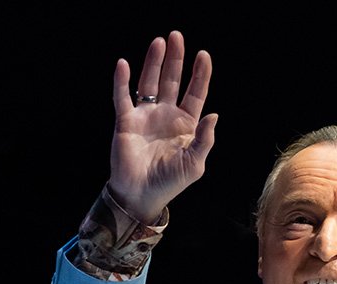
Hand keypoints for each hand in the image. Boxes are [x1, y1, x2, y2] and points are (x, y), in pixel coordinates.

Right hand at [108, 30, 216, 223]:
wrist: (141, 194)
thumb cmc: (170, 181)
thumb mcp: (195, 162)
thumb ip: (205, 139)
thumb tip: (214, 114)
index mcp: (187, 124)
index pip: (195, 92)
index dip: (200, 74)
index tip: (204, 55)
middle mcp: (166, 115)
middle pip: (172, 80)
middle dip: (175, 59)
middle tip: (176, 36)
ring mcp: (146, 116)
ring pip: (149, 82)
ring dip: (153, 62)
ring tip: (158, 42)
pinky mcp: (126, 121)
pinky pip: (123, 97)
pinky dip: (122, 81)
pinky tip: (125, 65)